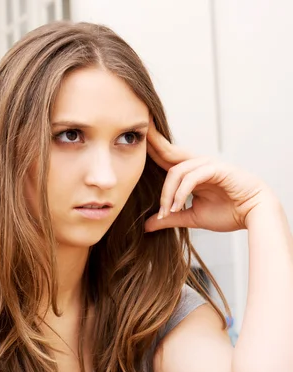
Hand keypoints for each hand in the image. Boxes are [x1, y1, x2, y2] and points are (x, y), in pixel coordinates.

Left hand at [144, 122, 271, 232]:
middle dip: (152, 140)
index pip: (165, 157)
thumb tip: (146, 226)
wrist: (254, 216)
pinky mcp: (217, 169)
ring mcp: (208, 164)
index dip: (150, 149)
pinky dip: (180, 193)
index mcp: (190, 171)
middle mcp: (197, 164)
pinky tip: (176, 206)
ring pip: (177, 171)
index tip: (133, 140)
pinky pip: (191, 177)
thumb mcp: (190, 217)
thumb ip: (170, 218)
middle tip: (137, 130)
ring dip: (167, 193)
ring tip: (166, 212)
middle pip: (169, 150)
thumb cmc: (228, 213)